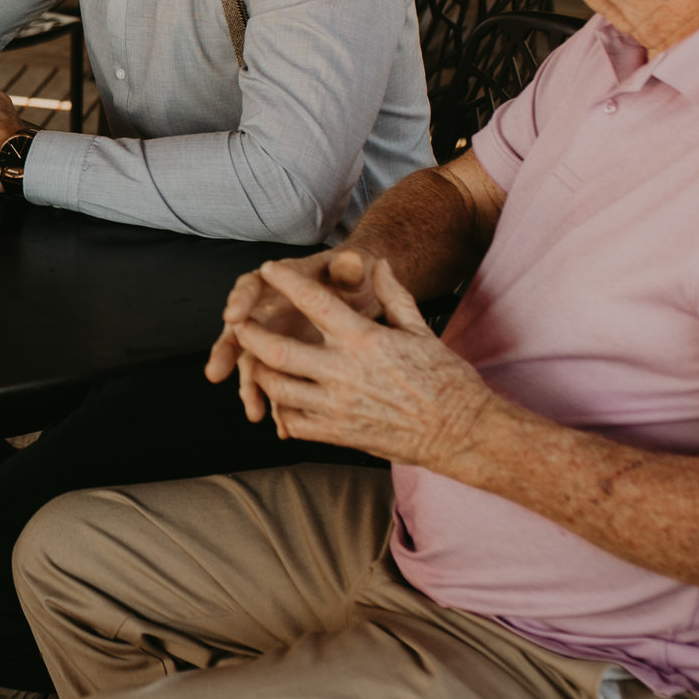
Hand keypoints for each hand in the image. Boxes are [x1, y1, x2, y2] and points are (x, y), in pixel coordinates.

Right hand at [207, 247, 384, 421]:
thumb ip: (348, 268)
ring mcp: (274, 338)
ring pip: (254, 364)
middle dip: (227, 353)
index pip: (251, 287)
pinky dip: (279, 405)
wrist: (361, 295)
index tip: (232, 316)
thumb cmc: (351, 278)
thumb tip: (353, 263)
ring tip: (253, 412)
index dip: (240, 300)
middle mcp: (267, 312)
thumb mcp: (351, 270)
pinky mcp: (286, 362)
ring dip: (251, 387)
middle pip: (239, 331)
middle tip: (216, 372)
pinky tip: (283, 429)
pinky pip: (277, 384)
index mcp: (277, 283)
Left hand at [232, 256, 496, 470]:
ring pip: (278, 388)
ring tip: (253, 363)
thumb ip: (394, 295)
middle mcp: (344, 371)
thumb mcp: (420, 330)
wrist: (461, 432)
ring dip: (261, 374)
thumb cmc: (445, 378)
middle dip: (250, 336)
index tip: (268, 268)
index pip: (314, 302)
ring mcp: (337, 406)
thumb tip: (380, 263)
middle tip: (237, 325)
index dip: (286, 281)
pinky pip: (294, 422)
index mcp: (364, 339)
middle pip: (277, 350)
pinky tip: (279, 401)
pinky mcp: (338, 435)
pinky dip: (281, 410)